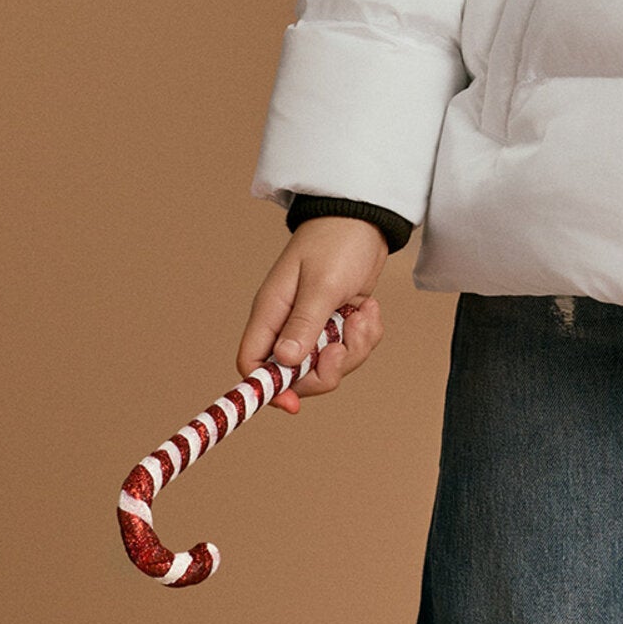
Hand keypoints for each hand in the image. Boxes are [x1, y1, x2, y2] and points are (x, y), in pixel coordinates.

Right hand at [237, 218, 388, 411]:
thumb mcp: (322, 284)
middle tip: (346, 344)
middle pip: (296, 374)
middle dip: (328, 369)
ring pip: (329, 364)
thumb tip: (284, 363)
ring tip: (364, 315)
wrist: (364, 220)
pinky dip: (366, 336)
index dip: (269, 389)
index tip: (295, 403)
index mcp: (271, 313)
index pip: (253, 363)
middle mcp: (288, 323)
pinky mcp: (338, 323)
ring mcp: (314, 325)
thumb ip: (304, 324)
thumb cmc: (336, 243)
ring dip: (354, 348)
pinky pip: (351, 350)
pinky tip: (369, 309)